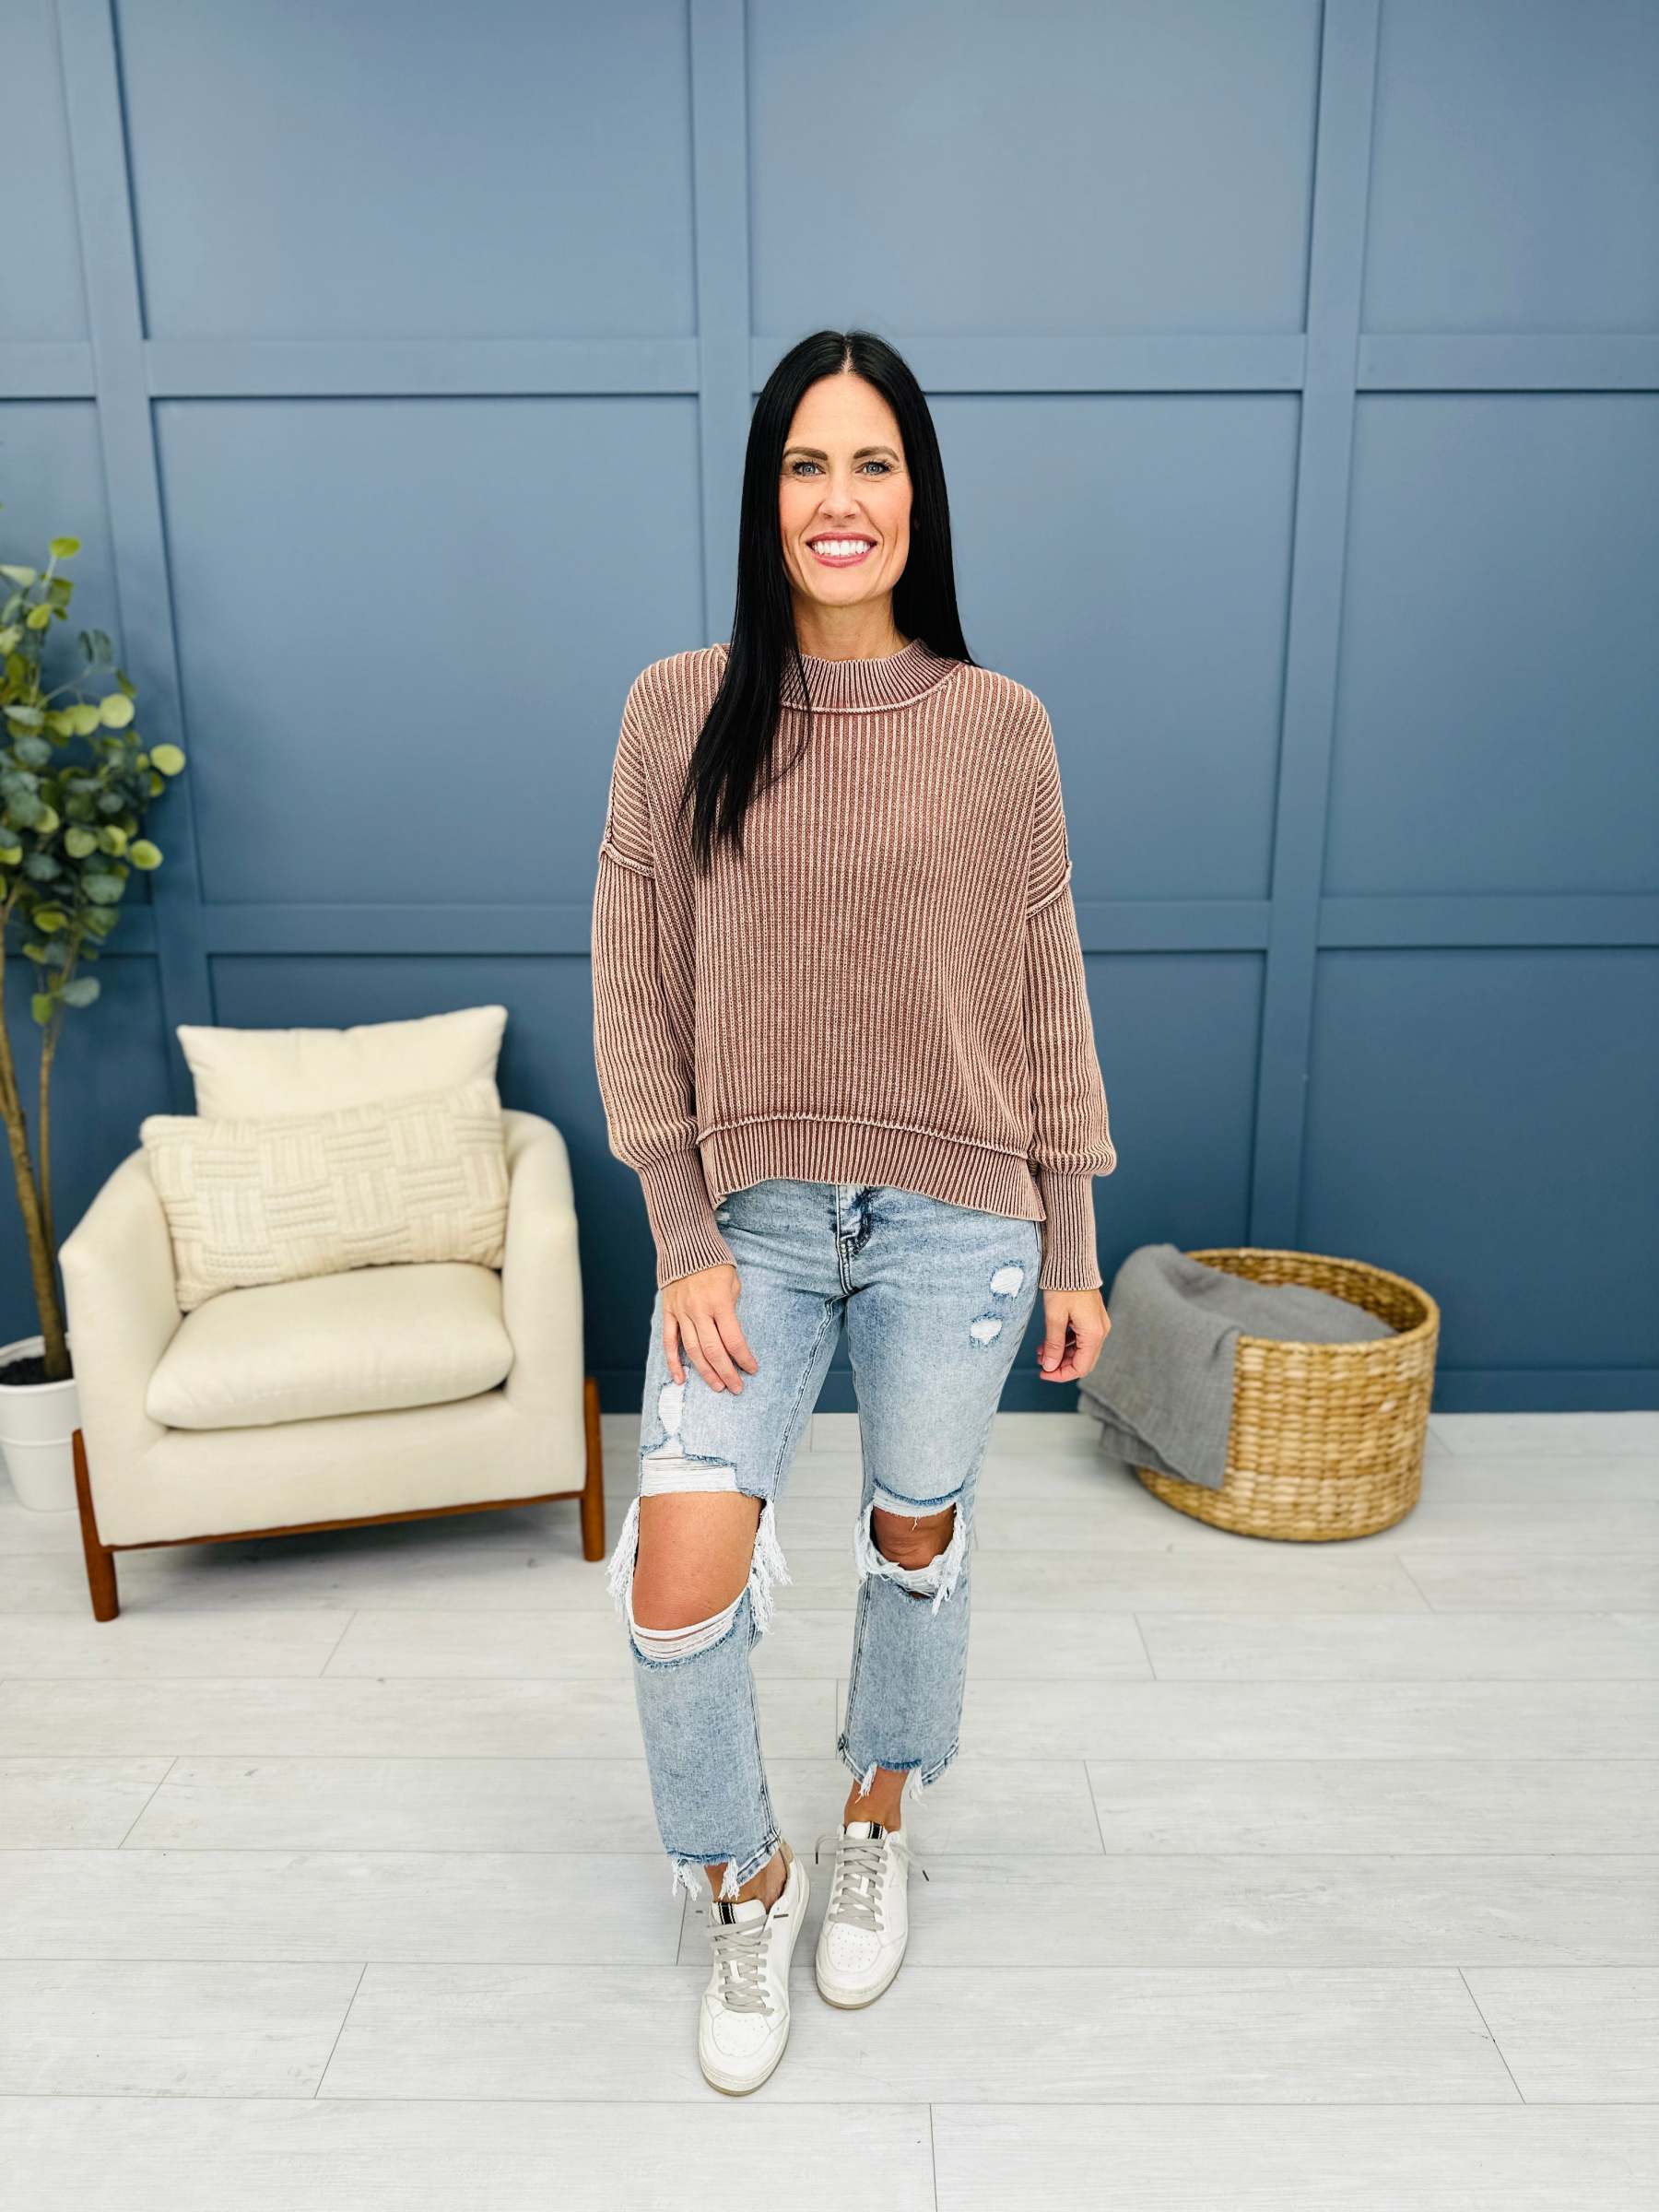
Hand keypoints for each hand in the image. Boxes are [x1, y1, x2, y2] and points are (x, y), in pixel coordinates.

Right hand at [662, 1263, 759, 1393]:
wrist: (685, 1244)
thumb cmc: (715, 1262)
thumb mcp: (733, 1282)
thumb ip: (731, 1308)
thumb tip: (732, 1335)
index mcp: (719, 1302)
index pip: (733, 1338)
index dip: (743, 1357)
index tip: (752, 1369)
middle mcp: (699, 1310)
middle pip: (713, 1349)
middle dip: (726, 1372)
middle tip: (736, 1388)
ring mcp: (681, 1312)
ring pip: (692, 1350)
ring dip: (705, 1371)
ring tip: (717, 1386)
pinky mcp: (668, 1312)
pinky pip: (669, 1341)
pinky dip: (674, 1361)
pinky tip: (681, 1378)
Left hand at [1036, 1286, 1109, 1382]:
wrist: (1072, 1261)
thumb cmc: (1063, 1286)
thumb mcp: (1055, 1317)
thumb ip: (1053, 1344)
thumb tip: (1049, 1367)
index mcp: (1094, 1334)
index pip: (1081, 1367)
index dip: (1061, 1374)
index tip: (1043, 1373)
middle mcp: (1100, 1332)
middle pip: (1082, 1361)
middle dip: (1060, 1365)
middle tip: (1040, 1362)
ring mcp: (1097, 1325)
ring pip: (1080, 1350)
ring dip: (1060, 1354)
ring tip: (1041, 1351)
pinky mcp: (1091, 1319)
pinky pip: (1079, 1338)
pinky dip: (1064, 1343)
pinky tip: (1048, 1341)